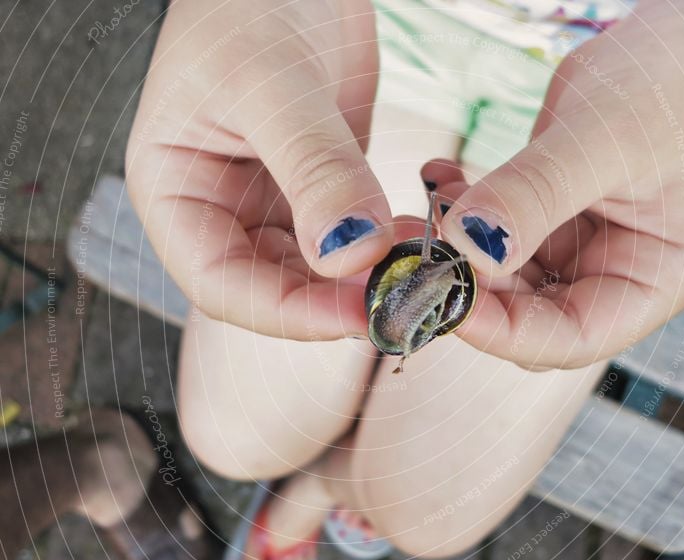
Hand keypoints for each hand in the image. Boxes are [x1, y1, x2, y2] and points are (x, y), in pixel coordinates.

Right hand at [126, 0, 392, 338]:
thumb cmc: (251, 4)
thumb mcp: (273, 82)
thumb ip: (312, 168)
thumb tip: (350, 254)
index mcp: (176, 192)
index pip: (220, 284)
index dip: (285, 313)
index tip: (354, 313)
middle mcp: (220, 208)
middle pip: (273, 288)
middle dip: (335, 301)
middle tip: (401, 297)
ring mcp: (270, 202)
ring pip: (316, 272)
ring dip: (367, 278)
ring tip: (418, 264)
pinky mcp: (318, 191)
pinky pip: (349, 239)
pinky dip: (383, 246)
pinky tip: (416, 236)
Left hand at [432, 1, 683, 368]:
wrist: (662, 45)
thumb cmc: (659, 86)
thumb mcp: (599, 141)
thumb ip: (534, 196)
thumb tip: (469, 245)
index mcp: (655, 280)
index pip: (573, 339)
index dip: (507, 333)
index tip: (448, 300)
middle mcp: (616, 279)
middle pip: (530, 318)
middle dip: (471, 290)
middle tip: (416, 252)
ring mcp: (580, 255)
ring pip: (502, 284)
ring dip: (456, 252)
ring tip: (421, 210)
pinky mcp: (548, 229)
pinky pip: (494, 242)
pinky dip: (463, 217)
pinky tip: (440, 179)